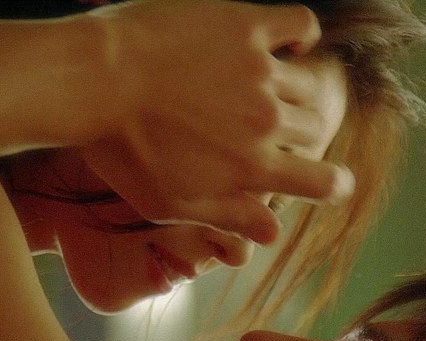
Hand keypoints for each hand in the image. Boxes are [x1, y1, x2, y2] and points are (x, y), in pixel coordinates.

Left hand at [82, 0, 353, 243]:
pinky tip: (291, 41)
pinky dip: (304, 33)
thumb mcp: (171, 202)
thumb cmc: (122, 149)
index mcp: (253, 166)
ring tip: (263, 87)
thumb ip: (230, 217)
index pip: (321, 182)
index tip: (336, 184)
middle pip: (313, 129)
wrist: (89, 81)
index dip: (335, 186)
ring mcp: (260, 70)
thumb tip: (275, 233)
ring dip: (294, 89)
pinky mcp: (245, 25)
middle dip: (298, 133)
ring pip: (308, 82)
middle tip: (265, 126)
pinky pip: (300, 23)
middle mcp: (267, 120)